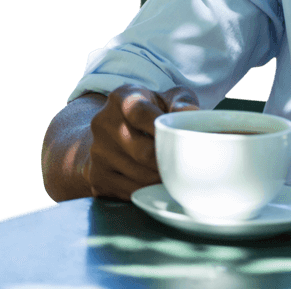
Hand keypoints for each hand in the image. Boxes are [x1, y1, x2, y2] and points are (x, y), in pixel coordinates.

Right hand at [84, 83, 198, 200]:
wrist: (114, 132)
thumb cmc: (151, 112)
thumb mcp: (168, 98)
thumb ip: (181, 103)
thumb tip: (193, 113)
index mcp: (122, 98)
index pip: (140, 113)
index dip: (162, 127)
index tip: (180, 137)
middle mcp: (103, 123)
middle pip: (142, 152)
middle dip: (169, 161)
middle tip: (188, 164)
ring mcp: (98, 152)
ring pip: (138, 175)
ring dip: (163, 179)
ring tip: (179, 174)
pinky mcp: (97, 176)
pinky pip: (129, 191)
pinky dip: (150, 191)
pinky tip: (161, 184)